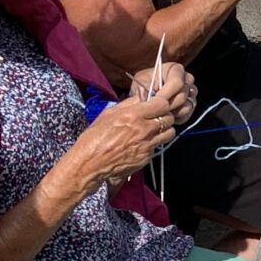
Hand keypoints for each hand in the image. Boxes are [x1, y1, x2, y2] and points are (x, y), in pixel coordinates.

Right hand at [67, 84, 187, 192]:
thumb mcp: (109, 113)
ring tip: (154, 130)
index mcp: (134, 115)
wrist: (90, 163)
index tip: (157, 104)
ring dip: (164, 130)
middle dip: (165, 116)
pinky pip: (158, 146)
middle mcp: (144, 129)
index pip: (162, 104)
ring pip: (169, 133)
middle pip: (169, 118)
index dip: (161, 103)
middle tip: (157, 117)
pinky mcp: (147, 157)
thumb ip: (128, 104)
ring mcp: (147, 145)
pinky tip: (143, 143)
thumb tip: (142, 97)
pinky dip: (154, 143)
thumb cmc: (95, 137)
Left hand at [131, 60, 195, 111]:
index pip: (177, 82)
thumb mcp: (141, 81)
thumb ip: (144, 88)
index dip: (166, 93)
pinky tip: (166, 115)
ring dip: (172, 112)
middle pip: (183, 95)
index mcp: (175, 69)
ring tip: (159, 112)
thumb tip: (145, 97)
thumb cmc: (145, 83)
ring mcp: (191, 93)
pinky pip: (187, 115)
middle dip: (168, 104)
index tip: (155, 101)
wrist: (147, 92)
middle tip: (155, 110)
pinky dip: (176, 117)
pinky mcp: (190, 105)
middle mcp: (187, 79)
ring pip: (186, 107)